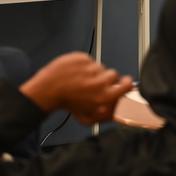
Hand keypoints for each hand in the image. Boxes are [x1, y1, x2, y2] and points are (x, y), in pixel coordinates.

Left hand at [19, 52, 133, 124]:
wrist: (48, 90)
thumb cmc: (67, 103)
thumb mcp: (86, 118)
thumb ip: (105, 116)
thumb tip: (119, 109)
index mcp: (103, 96)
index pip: (126, 84)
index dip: (126, 82)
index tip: (124, 82)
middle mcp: (99, 82)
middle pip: (114, 74)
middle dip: (106, 78)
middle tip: (95, 82)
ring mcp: (91, 68)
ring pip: (100, 67)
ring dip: (93, 72)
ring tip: (81, 79)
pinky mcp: (82, 58)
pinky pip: (89, 60)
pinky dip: (84, 64)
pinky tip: (76, 72)